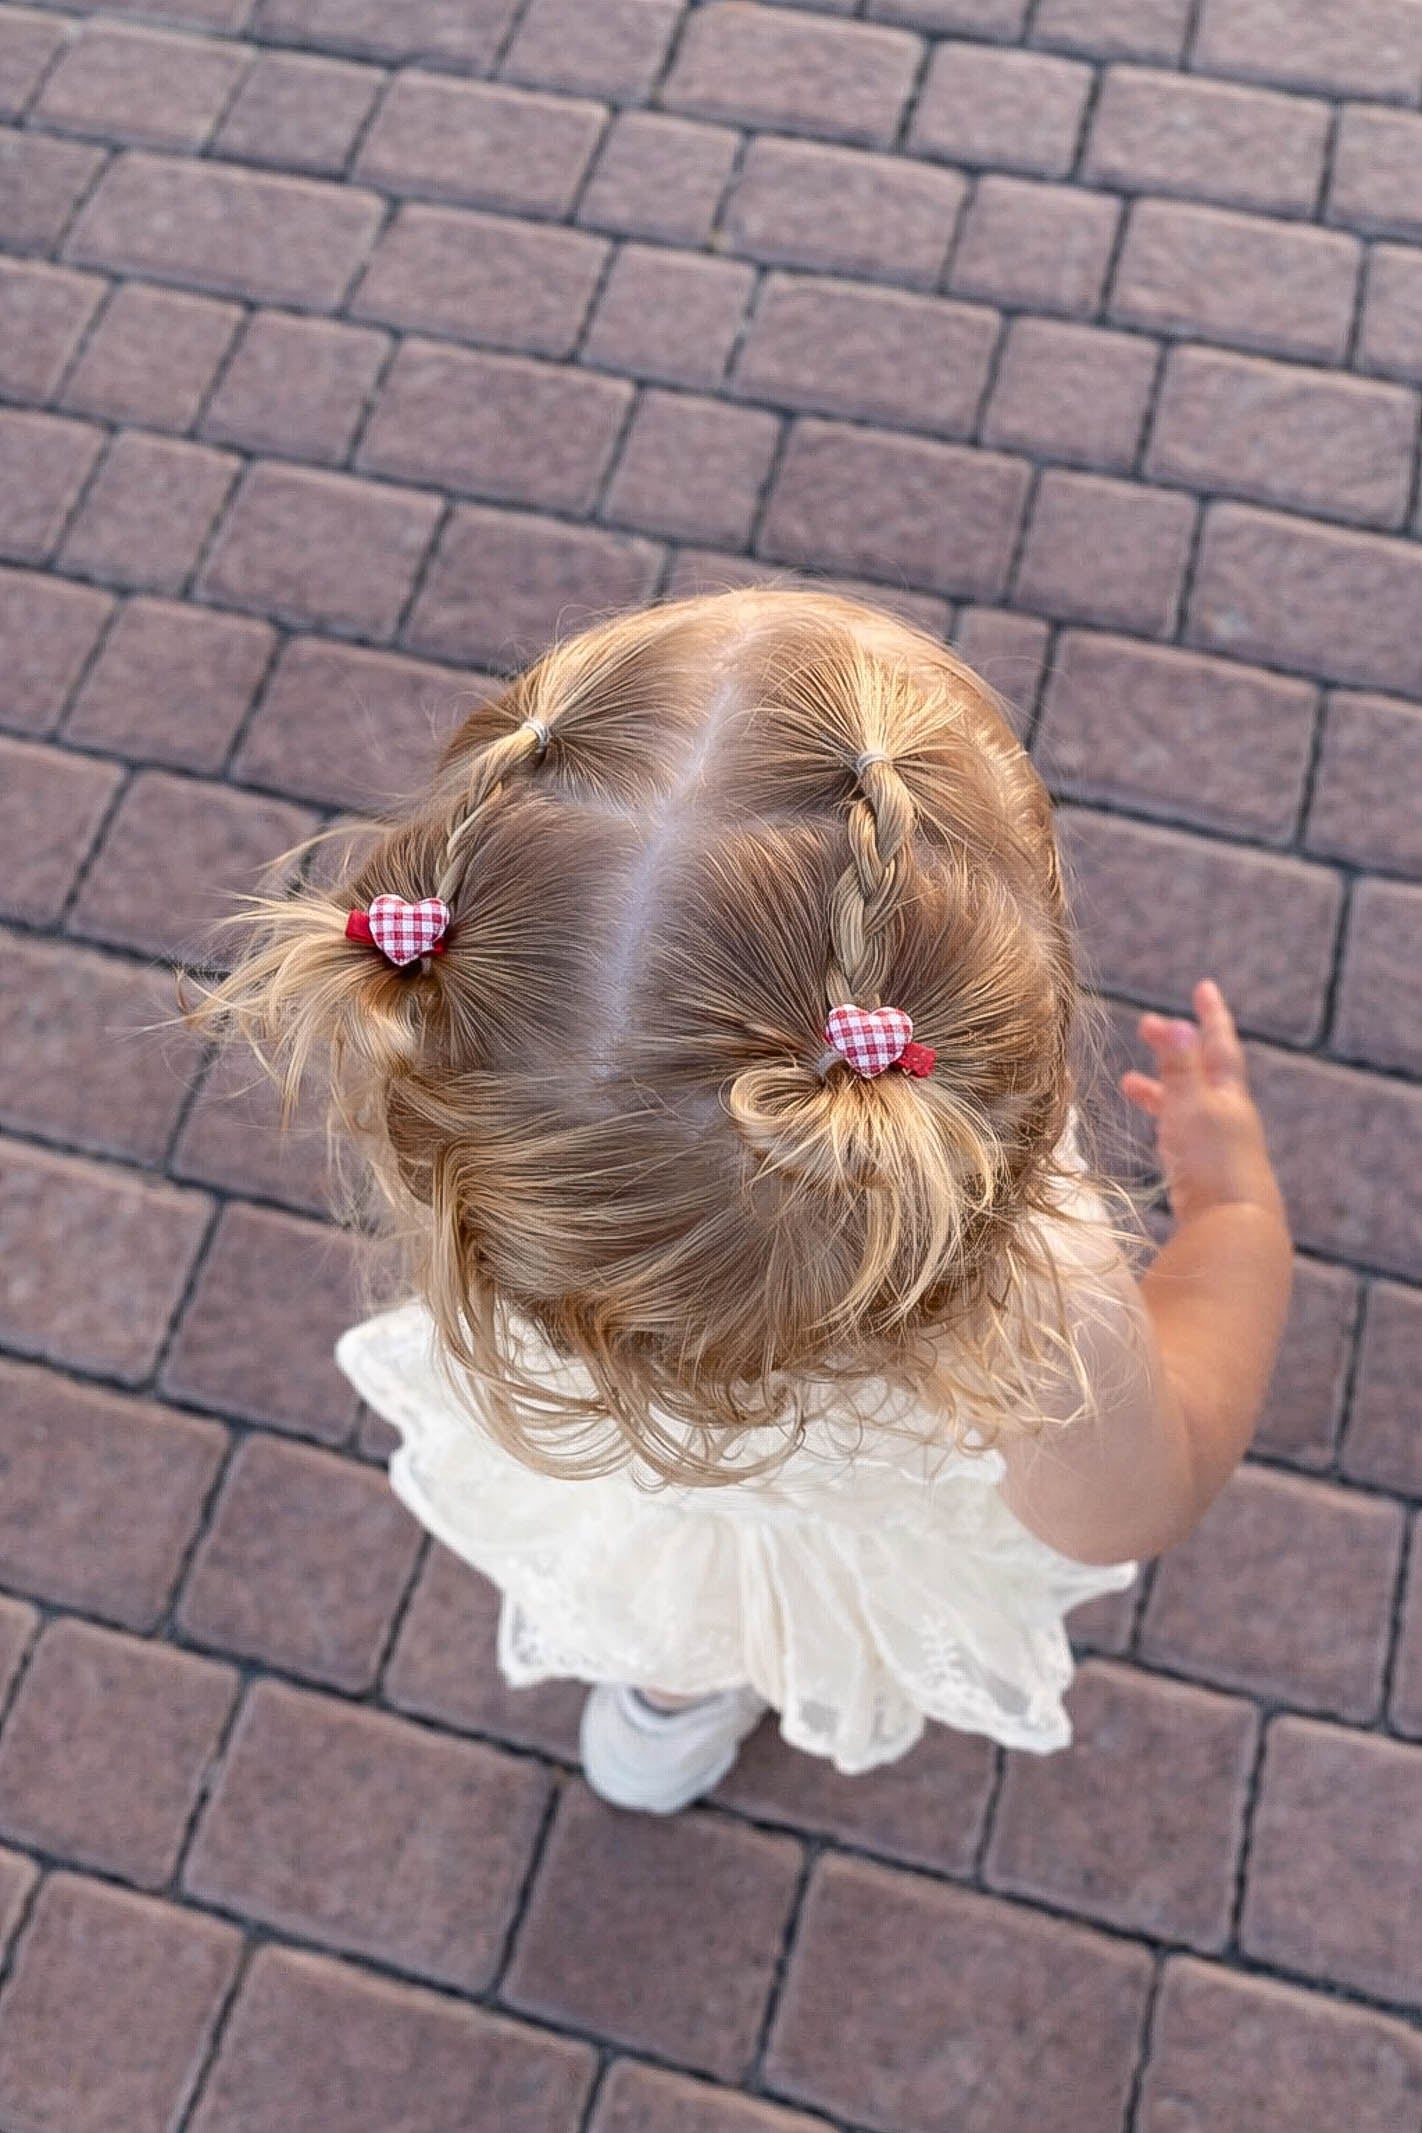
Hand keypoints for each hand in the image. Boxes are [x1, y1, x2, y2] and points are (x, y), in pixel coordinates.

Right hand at [1120, 979, 1285, 1225]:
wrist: (1234, 1224)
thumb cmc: (1213, 1162)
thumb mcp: (1191, 1106)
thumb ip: (1181, 1067)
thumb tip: (1178, 1022)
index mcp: (1228, 1094)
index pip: (1219, 1044)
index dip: (1212, 1015)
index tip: (1204, 987)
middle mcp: (1226, 1114)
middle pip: (1200, 1070)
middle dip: (1174, 1048)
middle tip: (1145, 1027)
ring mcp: (1216, 1142)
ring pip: (1186, 1103)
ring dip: (1160, 1088)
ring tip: (1128, 1081)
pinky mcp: (1203, 1169)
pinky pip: (1179, 1132)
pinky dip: (1163, 1120)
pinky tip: (1152, 1128)